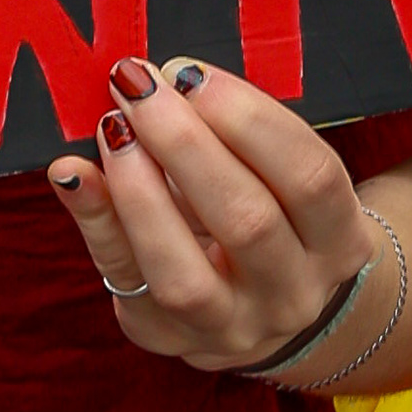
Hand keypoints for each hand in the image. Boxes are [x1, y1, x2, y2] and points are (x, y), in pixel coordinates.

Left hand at [45, 57, 378, 376]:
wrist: (258, 305)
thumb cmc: (265, 208)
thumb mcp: (273, 172)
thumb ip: (229, 131)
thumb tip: (153, 84)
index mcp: (339, 241)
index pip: (310, 178)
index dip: (250, 120)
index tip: (190, 73)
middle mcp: (294, 294)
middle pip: (247, 221)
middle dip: (185, 143)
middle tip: (138, 85)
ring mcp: (232, 328)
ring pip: (184, 274)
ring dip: (140, 191)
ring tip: (112, 127)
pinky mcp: (166, 338)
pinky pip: (123, 280)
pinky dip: (94, 221)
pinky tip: (72, 172)